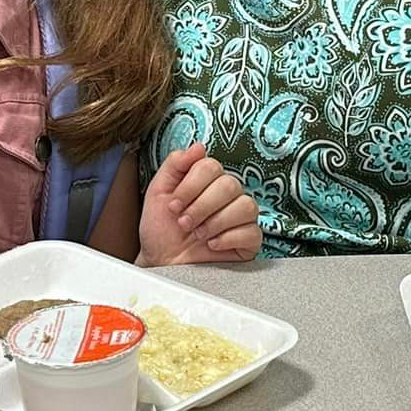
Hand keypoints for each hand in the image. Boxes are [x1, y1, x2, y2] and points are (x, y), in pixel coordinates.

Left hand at [137, 142, 261, 265]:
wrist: (160, 264)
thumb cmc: (160, 230)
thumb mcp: (158, 193)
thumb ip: (175, 165)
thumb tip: (199, 147)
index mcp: (208, 181)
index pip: (212, 166)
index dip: (190, 185)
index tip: (173, 205)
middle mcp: (228, 196)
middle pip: (229, 185)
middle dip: (201, 206)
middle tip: (184, 223)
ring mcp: (241, 219)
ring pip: (246, 206)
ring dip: (215, 222)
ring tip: (198, 234)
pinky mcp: (249, 243)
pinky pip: (253, 232)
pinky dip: (228, 238)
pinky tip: (211, 245)